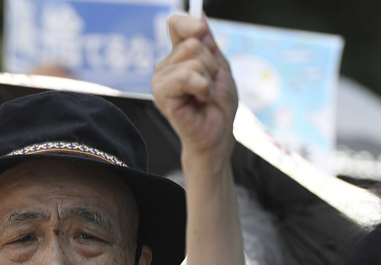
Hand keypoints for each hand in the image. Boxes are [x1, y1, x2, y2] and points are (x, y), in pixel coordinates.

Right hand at [152, 15, 237, 160]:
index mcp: (178, 57)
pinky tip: (199, 99)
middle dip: (211, 63)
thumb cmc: (217, 106)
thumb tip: (200, 16)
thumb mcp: (220, 66)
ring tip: (204, 94)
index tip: (206, 37)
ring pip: (191, 59)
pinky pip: (185, 76)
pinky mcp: (162, 95)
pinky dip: (201, 87)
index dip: (192, 26)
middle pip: (191, 43)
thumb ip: (209, 42)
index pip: (176, 24)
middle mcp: (165, 67)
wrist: (217, 133)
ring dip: (207, 78)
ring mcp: (160, 81)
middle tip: (209, 84)